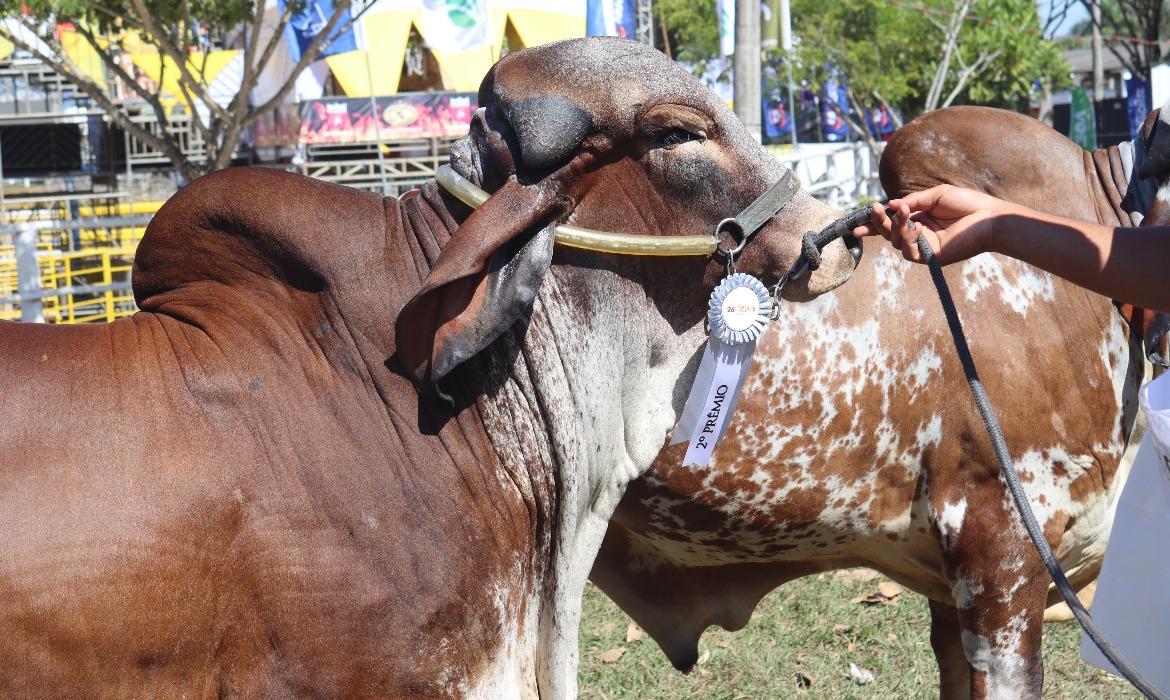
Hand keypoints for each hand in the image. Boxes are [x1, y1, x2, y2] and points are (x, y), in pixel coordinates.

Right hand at [853, 184, 1011, 263]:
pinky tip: (915, 227)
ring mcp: (923, 246)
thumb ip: (913, 200)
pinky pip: (910, 253)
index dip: (874, 221)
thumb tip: (891, 205)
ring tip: (903, 212)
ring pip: (896, 242)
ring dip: (895, 227)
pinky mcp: (931, 257)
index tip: (858, 219)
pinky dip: (908, 239)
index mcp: (919, 218)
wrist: (990, 217)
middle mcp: (918, 234)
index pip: (891, 221)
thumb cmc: (968, 203)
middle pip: (888, 233)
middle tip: (873, 210)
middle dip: (878, 222)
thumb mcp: (936, 195)